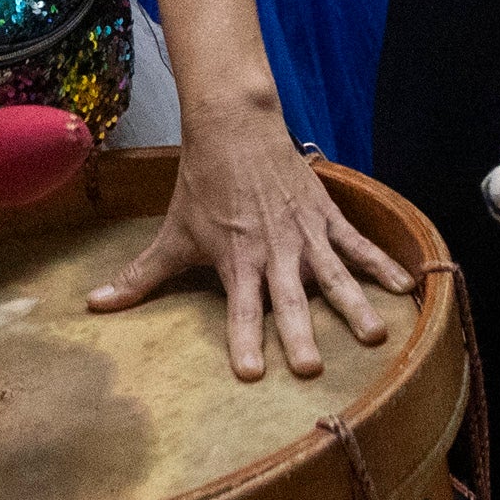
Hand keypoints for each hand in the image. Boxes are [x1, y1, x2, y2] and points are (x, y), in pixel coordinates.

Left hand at [90, 105, 409, 379]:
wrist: (233, 126)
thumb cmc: (202, 185)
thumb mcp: (171, 233)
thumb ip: (140, 276)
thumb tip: (95, 305)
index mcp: (236, 260)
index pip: (239, 309)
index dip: (243, 341)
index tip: (250, 374)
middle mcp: (273, 251)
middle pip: (288, 300)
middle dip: (299, 334)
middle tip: (311, 368)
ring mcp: (304, 234)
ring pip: (333, 275)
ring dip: (354, 304)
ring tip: (375, 334)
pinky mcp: (325, 216)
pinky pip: (358, 244)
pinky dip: (381, 263)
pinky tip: (405, 285)